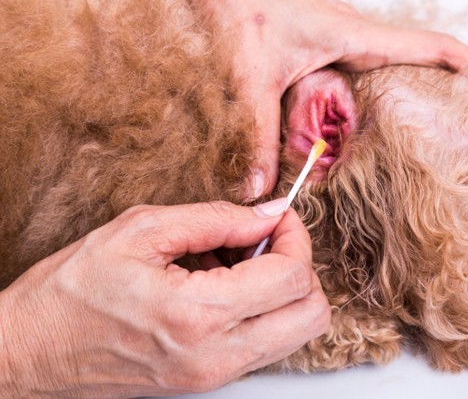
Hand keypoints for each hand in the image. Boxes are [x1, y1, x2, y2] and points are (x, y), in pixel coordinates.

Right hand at [0, 200, 329, 396]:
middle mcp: (216, 356)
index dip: (294, 235)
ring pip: (295, 332)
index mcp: (199, 314)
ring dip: (282, 289)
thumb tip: (268, 212)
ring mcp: (215, 375)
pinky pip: (263, 344)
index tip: (274, 215)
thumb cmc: (70, 291)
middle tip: (265, 239)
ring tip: (237, 261)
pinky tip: (221, 284)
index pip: (293, 276)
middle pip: (312, 315)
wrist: (29, 353)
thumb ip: (216, 218)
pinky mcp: (208, 381)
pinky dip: (260, 309)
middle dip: (301, 266)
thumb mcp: (140, 231)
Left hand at [105, 0, 467, 197]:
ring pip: (401, 58)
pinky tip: (388, 105)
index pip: (431, 47)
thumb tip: (261, 189)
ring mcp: (343, 35)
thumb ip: (258, 136)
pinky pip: (373, 61)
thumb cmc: (239, 2)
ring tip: (457, 113)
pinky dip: (393, 80)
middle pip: (428, 53)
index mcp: (356, 35)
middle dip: (465, 77)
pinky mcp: (326, 40)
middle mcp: (357, 33)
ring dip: (432, 79)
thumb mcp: (253, 76)